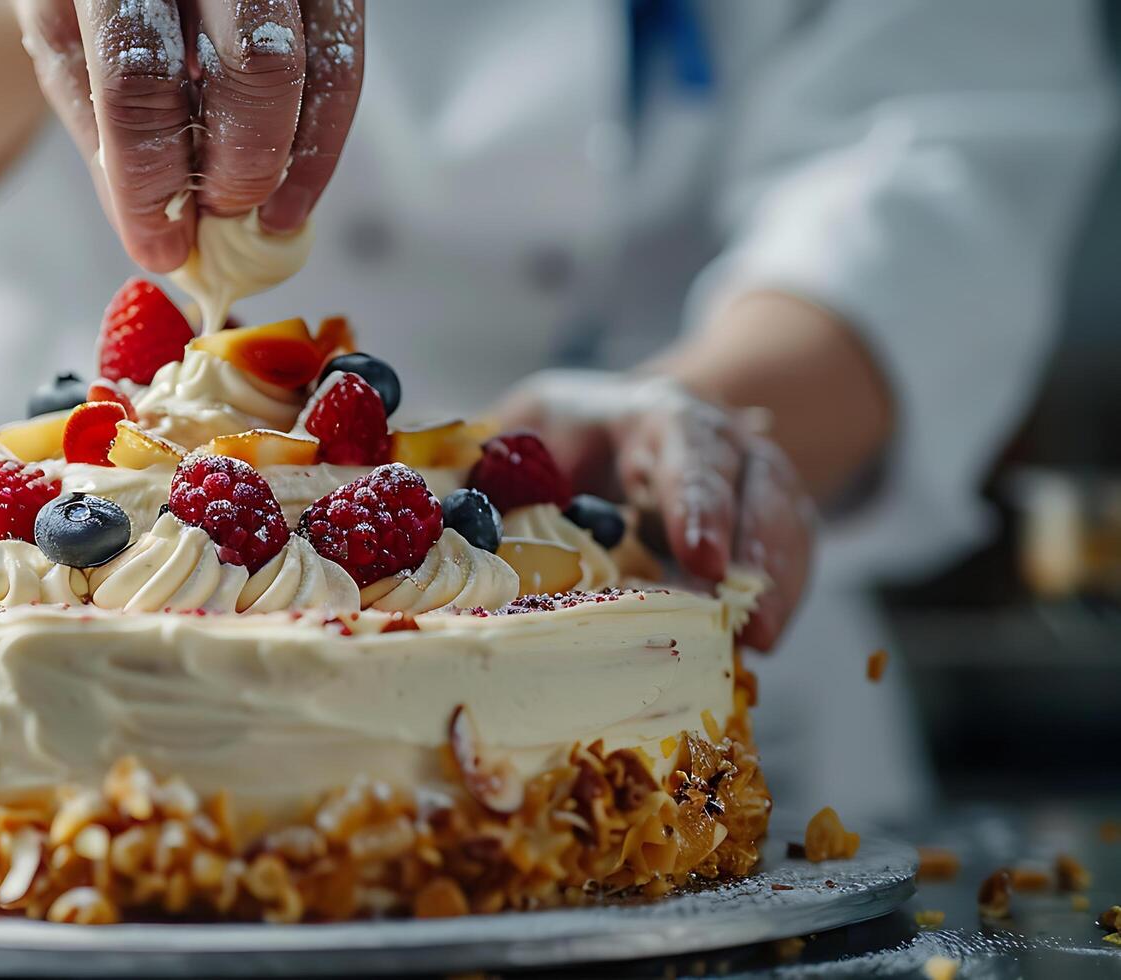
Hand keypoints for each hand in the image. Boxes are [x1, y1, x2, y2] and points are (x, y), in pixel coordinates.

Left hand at [14, 0, 364, 271]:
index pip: (140, 78)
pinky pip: (342, 58)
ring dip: (287, 160)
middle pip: (251, 62)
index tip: (160, 245)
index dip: (153, 178)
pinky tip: (293, 194)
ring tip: (262, 217)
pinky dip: (322, 139)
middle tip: (220, 217)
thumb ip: (106, 137)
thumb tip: (161, 241)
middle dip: (240, 165)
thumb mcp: (67, 49)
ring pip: (308, 60)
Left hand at [495, 370, 815, 650]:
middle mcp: (716, 440)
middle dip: (755, 546)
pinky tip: (763, 639)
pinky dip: (781, 595)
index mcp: (652, 415)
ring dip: (778, 580)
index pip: (687, 447)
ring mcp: (749, 480)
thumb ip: (483, 463)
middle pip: (754, 483)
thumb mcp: (519, 431)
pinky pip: (788, 555)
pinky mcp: (763, 523)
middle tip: (744, 611)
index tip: (702, 557)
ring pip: (785, 519)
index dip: (698, 500)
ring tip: (761, 638)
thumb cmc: (558, 435)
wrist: (612, 427)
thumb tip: (426, 502)